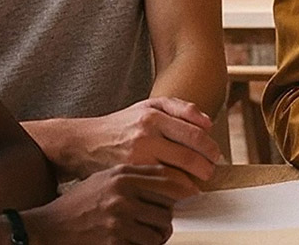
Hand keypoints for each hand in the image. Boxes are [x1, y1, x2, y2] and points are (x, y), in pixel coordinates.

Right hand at [19, 164, 200, 244]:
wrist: (48, 228)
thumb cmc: (77, 204)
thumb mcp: (104, 179)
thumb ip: (134, 175)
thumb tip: (169, 178)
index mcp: (122, 176)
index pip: (167, 180)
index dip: (183, 190)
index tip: (189, 195)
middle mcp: (122, 194)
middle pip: (167, 207)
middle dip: (166, 218)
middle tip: (160, 221)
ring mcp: (119, 218)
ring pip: (160, 229)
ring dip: (157, 235)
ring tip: (146, 234)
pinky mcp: (115, 240)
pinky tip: (133, 241)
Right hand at [38, 97, 220, 183]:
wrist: (84, 142)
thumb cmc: (120, 125)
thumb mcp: (149, 106)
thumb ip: (181, 109)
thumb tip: (208, 124)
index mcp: (153, 117)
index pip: (194, 134)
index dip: (209, 149)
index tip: (214, 156)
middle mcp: (144, 136)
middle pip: (188, 157)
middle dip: (204, 168)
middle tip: (209, 172)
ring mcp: (134, 158)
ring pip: (175, 177)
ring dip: (190, 183)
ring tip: (194, 184)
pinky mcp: (126, 176)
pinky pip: (156, 188)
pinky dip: (170, 192)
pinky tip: (174, 192)